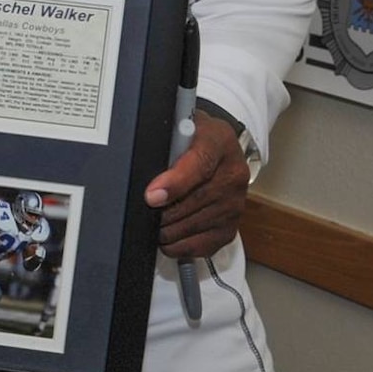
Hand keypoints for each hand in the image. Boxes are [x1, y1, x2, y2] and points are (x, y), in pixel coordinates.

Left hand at [145, 110, 248, 258]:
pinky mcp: (230, 226)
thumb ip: (162, 140)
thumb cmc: (193, 139)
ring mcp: (235, 202)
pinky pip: (202, 244)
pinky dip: (178, 245)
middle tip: (143, 210)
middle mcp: (233, 173)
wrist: (218, 151)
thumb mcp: (178, 126)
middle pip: (195, 201)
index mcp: (219, 141)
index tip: (151, 196)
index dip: (174, 184)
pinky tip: (167, 236)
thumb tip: (137, 158)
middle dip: (163, 211)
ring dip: (168, 229)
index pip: (200, 165)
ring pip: (195, 225)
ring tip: (153, 222)